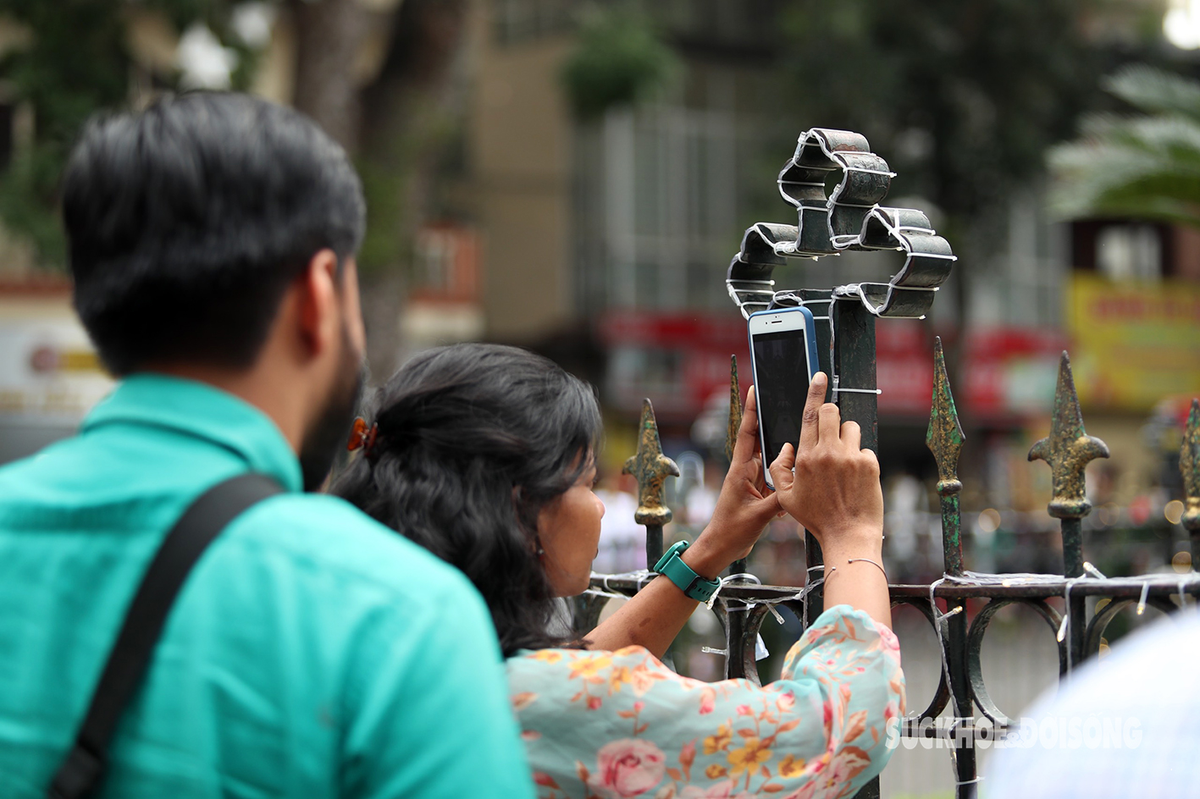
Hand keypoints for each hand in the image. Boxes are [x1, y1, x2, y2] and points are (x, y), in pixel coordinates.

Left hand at [684, 386, 781, 577]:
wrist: (721, 549)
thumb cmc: (731, 531)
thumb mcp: (759, 515)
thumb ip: (779, 497)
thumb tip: (798, 479)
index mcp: (740, 470)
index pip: (747, 434)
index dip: (751, 411)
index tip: (755, 389)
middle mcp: (746, 471)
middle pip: (761, 440)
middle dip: (772, 422)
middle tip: (786, 402)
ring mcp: (752, 481)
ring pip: (771, 459)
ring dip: (782, 450)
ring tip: (799, 435)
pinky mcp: (759, 492)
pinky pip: (776, 477)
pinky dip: (785, 474)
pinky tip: (797, 473)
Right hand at [768, 373, 882, 554]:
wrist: (849, 535)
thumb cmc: (818, 518)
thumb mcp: (786, 497)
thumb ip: (778, 468)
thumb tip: (787, 447)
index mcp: (806, 457)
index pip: (811, 415)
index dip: (815, 392)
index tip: (820, 376)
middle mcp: (828, 453)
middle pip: (833, 411)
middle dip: (832, 414)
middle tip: (831, 432)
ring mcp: (851, 457)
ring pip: (851, 428)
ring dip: (847, 439)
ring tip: (843, 463)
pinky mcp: (870, 464)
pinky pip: (864, 448)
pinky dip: (860, 458)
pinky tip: (855, 478)